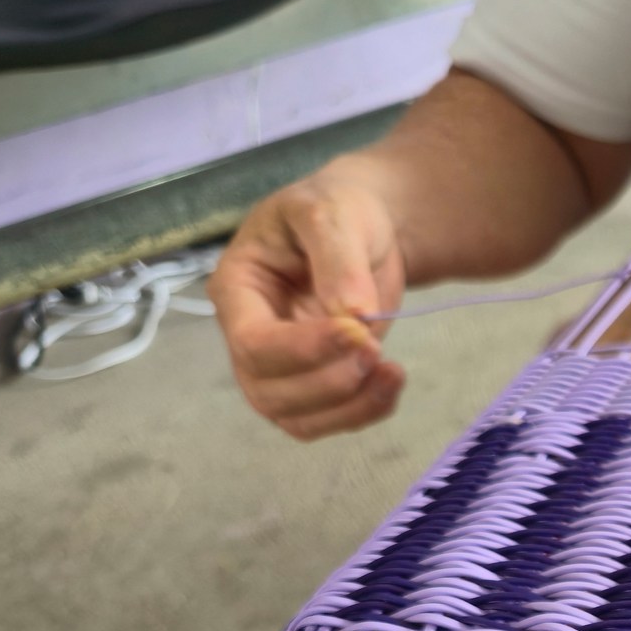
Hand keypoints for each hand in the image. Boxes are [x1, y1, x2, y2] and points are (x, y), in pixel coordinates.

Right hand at [209, 170, 407, 439]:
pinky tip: (391, 383)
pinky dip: (364, 413)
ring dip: (349, 406)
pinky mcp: (315, 382)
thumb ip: (339, 261)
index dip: (303, 350)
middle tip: (376, 348)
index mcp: (237, 289)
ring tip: (393, 371)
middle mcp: (248, 335)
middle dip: (329, 382)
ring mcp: (280, 366)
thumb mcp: (334, 214)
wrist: (368, 227)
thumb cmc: (339, 210)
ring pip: (297, 418)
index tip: (358, 332)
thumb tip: (354, 316)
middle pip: (268, 392)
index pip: (252, 342)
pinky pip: (329, 420)